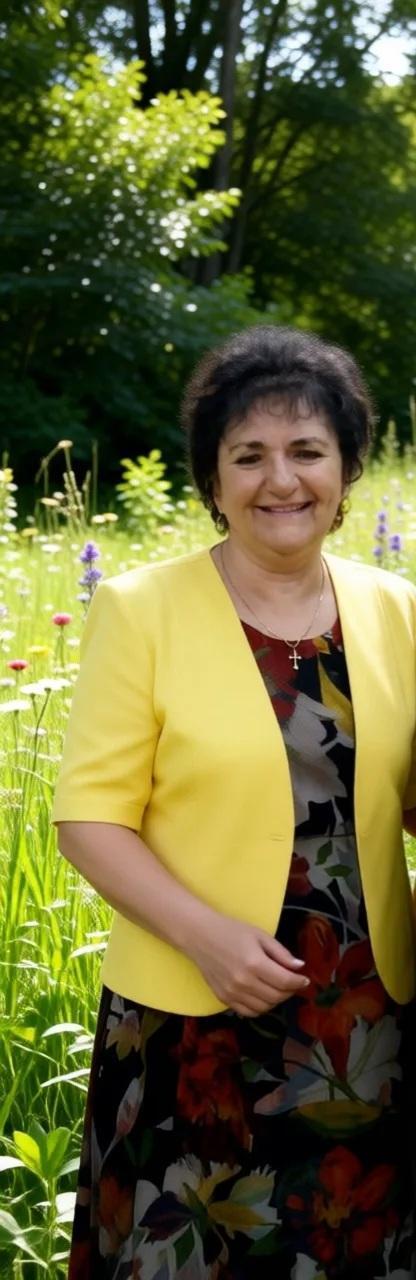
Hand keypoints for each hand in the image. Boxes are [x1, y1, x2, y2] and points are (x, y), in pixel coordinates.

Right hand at [185, 909, 309, 1015]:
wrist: (199, 935)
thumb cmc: (231, 930)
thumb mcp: (260, 935)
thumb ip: (281, 953)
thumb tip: (300, 967)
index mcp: (254, 963)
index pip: (285, 982)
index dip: (299, 982)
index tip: (305, 979)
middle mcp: (243, 982)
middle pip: (276, 997)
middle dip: (290, 992)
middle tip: (293, 983)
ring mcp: (232, 993)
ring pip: (264, 1008)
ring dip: (276, 1001)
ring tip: (278, 989)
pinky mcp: (223, 999)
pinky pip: (248, 1012)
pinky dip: (260, 1008)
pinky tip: (262, 996)